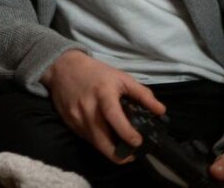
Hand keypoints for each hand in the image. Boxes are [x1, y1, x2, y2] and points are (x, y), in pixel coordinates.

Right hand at [40, 49, 164, 161]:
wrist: (62, 67)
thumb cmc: (95, 73)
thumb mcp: (121, 77)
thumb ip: (142, 94)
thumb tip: (161, 111)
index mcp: (103, 94)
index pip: (114, 118)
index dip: (128, 134)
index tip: (139, 142)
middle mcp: (87, 109)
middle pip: (103, 142)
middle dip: (120, 155)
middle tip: (132, 153)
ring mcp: (76, 118)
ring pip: (95, 144)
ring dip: (110, 149)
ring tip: (121, 144)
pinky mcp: (69, 123)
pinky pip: (87, 139)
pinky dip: (98, 141)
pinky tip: (105, 134)